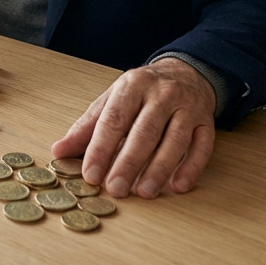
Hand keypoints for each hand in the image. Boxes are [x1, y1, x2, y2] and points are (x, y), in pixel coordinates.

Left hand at [51, 57, 215, 198]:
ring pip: (174, 140)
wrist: (186, 72)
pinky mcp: (206, 121)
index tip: (91, 174)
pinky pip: (202, 146)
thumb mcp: (112, 100)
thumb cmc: (142, 91)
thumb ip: (87, 126)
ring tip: (145, 192)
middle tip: (115, 189)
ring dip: (159, 168)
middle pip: (144, 131)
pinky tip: (178, 186)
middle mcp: (161, 94)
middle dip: (128, 162)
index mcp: (132, 86)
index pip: (114, 119)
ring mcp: (187, 107)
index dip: (101, 148)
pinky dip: (191, 167)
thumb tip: (59, 151)